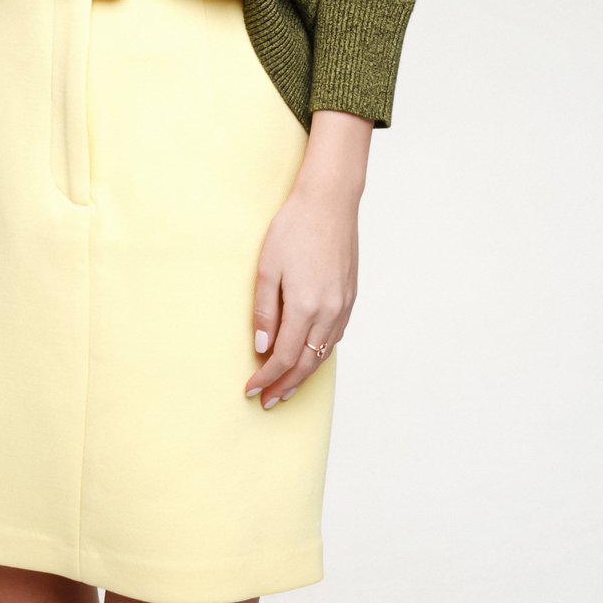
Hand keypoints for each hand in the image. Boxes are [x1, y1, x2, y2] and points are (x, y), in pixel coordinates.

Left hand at [245, 110, 372, 406]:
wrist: (330, 201)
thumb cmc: (294, 228)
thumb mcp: (268, 268)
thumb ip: (265, 312)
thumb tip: (263, 349)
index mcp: (306, 307)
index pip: (284, 358)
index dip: (266, 378)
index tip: (251, 390)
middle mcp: (329, 312)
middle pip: (307, 364)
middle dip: (286, 386)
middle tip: (268, 401)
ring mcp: (343, 305)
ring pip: (323, 354)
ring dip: (304, 374)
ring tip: (286, 387)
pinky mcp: (350, 296)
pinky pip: (335, 337)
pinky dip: (320, 354)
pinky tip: (309, 356)